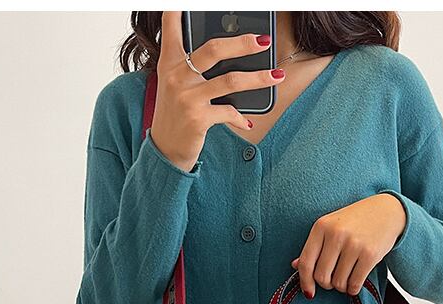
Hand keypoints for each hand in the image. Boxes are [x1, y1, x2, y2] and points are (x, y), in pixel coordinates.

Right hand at [150, 12, 285, 171]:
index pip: (172, 28)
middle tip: (263, 40)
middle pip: (214, 50)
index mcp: (170, 63)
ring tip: (277, 76)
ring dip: (259, 78)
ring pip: (230, 81)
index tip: (184, 1)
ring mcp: (188, 98)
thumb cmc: (175, 114)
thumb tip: (225, 52)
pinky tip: (248, 121)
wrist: (165, 150)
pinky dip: (241, 118)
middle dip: (242, 43)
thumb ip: (190, 66)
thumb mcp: (175, 85)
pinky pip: (229, 112)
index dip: (177, 11)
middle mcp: (177, 77)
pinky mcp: (198, 118)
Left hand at [291, 193, 405, 298]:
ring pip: (338, 283)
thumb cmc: (354, 221)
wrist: (387, 211)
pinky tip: (355, 281)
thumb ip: (314, 247)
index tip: (309, 292)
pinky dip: (353, 289)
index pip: (306, 263)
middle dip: (326, 284)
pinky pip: (354, 284)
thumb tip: (295, 266)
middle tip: (334, 279)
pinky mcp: (370, 255)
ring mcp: (354, 244)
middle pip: (321, 277)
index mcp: (321, 226)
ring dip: (341, 287)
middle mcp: (336, 234)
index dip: (305, 282)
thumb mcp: (330, 227)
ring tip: (347, 277)